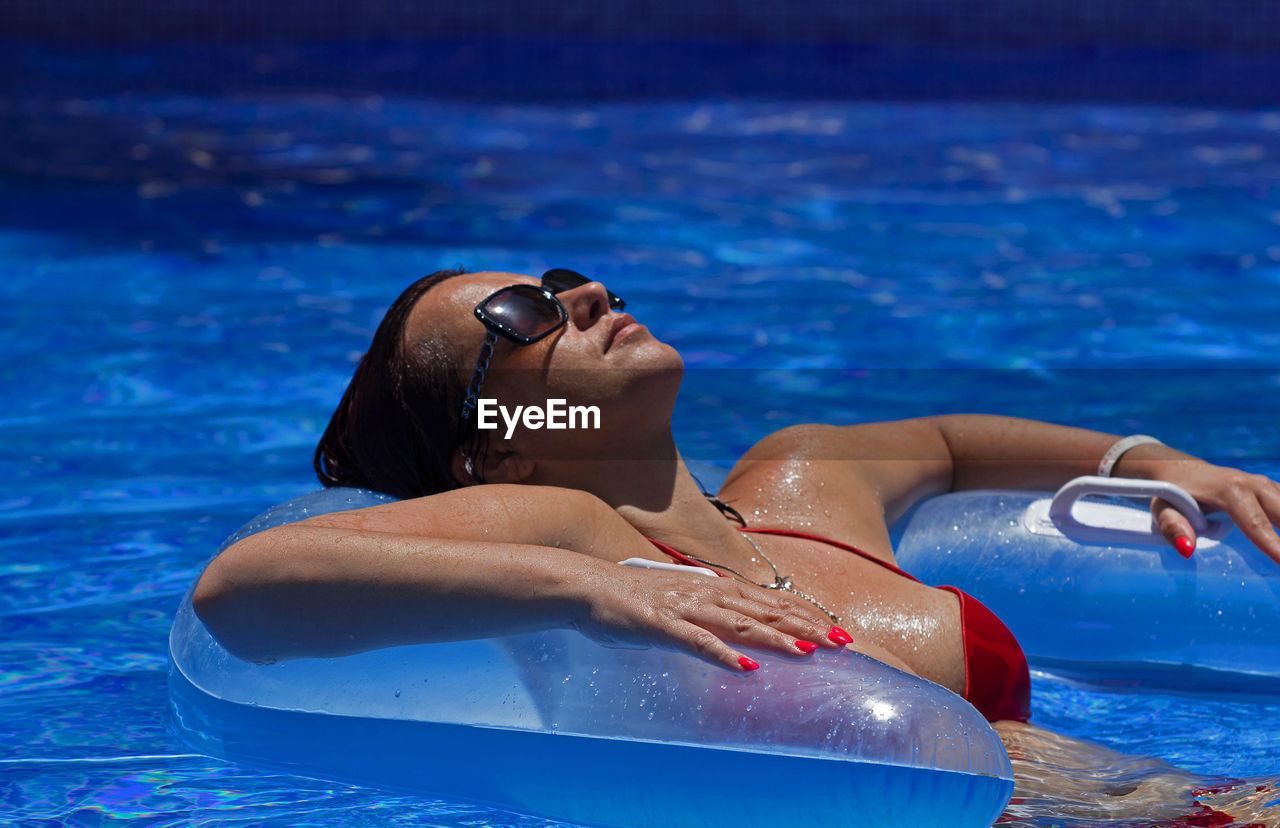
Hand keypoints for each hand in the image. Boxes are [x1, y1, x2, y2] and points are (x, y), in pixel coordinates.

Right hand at [569, 565, 843, 671]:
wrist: (589, 587)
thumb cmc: (636, 599)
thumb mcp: (684, 603)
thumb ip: (714, 615)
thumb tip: (743, 635)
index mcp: (716, 589)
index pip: (772, 602)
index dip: (807, 615)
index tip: (838, 630)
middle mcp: (708, 594)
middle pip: (766, 611)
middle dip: (806, 626)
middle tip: (841, 643)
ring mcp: (686, 608)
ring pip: (740, 625)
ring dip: (775, 638)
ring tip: (807, 652)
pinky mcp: (662, 625)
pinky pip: (697, 642)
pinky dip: (723, 655)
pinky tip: (745, 669)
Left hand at [1145, 460, 1279, 563]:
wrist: (1180, 469)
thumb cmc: (1171, 493)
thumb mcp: (1162, 509)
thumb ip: (1173, 528)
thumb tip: (1187, 549)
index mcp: (1229, 490)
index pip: (1256, 523)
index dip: (1274, 544)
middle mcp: (1254, 485)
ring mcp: (1267, 486)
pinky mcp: (1273, 491)